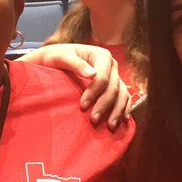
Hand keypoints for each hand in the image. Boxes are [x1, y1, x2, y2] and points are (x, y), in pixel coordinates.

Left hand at [16, 44, 130, 128]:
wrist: (57, 60)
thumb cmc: (57, 57)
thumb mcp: (62, 57)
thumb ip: (76, 64)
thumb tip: (92, 74)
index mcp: (102, 55)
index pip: (103, 77)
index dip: (94, 93)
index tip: (82, 106)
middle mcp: (112, 64)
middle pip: (113, 87)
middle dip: (104, 104)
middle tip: (93, 119)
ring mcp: (115, 75)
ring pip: (122, 93)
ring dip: (117, 110)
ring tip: (110, 126)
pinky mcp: (115, 84)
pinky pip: (125, 97)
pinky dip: (125, 108)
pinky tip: (123, 119)